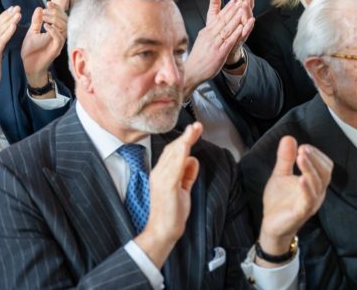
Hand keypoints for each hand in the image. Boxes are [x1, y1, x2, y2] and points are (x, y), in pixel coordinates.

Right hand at [0, 6, 20, 103]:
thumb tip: (1, 35)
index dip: (4, 15)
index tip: (12, 9)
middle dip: (8, 15)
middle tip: (17, 7)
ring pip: (0, 30)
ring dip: (10, 20)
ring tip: (18, 13)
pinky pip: (1, 40)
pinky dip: (8, 32)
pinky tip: (14, 25)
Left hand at [21, 2, 66, 87]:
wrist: (28, 66)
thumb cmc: (31, 50)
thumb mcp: (32, 32)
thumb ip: (36, 21)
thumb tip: (39, 8)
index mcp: (55, 31)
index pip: (61, 16)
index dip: (57, 8)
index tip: (48, 3)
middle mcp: (60, 36)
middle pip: (66, 20)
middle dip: (56, 12)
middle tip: (46, 9)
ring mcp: (59, 43)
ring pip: (64, 28)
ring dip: (55, 20)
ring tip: (44, 17)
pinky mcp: (56, 49)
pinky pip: (59, 38)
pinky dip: (53, 30)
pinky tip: (45, 26)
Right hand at [134, 123, 201, 268]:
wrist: (163, 230)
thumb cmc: (172, 213)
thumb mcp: (183, 190)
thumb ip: (188, 174)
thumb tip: (193, 160)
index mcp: (162, 173)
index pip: (173, 152)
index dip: (184, 140)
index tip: (194, 130)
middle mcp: (159, 173)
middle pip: (173, 149)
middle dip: (186, 136)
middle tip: (197, 125)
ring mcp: (161, 179)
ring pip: (174, 155)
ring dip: (185, 141)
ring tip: (194, 130)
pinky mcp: (166, 186)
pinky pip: (174, 167)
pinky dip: (180, 155)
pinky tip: (186, 147)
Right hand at [183, 0, 252, 95]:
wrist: (191, 72)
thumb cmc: (197, 58)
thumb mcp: (201, 41)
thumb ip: (207, 32)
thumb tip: (211, 26)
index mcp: (206, 32)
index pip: (217, 18)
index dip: (227, 9)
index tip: (234, 1)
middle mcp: (209, 36)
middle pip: (223, 20)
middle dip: (233, 10)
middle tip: (241, 0)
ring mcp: (214, 44)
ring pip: (226, 29)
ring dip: (235, 18)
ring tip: (243, 9)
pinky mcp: (219, 53)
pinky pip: (228, 41)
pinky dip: (235, 33)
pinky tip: (241, 27)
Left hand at [258, 136, 331, 265]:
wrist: (272, 224)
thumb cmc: (280, 200)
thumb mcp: (280, 175)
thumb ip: (285, 158)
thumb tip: (289, 137)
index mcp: (314, 183)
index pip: (324, 166)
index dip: (316, 155)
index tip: (303, 146)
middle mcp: (317, 192)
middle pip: (324, 173)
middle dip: (314, 159)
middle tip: (302, 149)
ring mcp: (310, 203)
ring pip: (317, 184)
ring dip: (309, 169)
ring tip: (300, 156)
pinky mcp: (302, 212)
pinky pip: (308, 200)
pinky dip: (306, 188)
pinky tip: (300, 179)